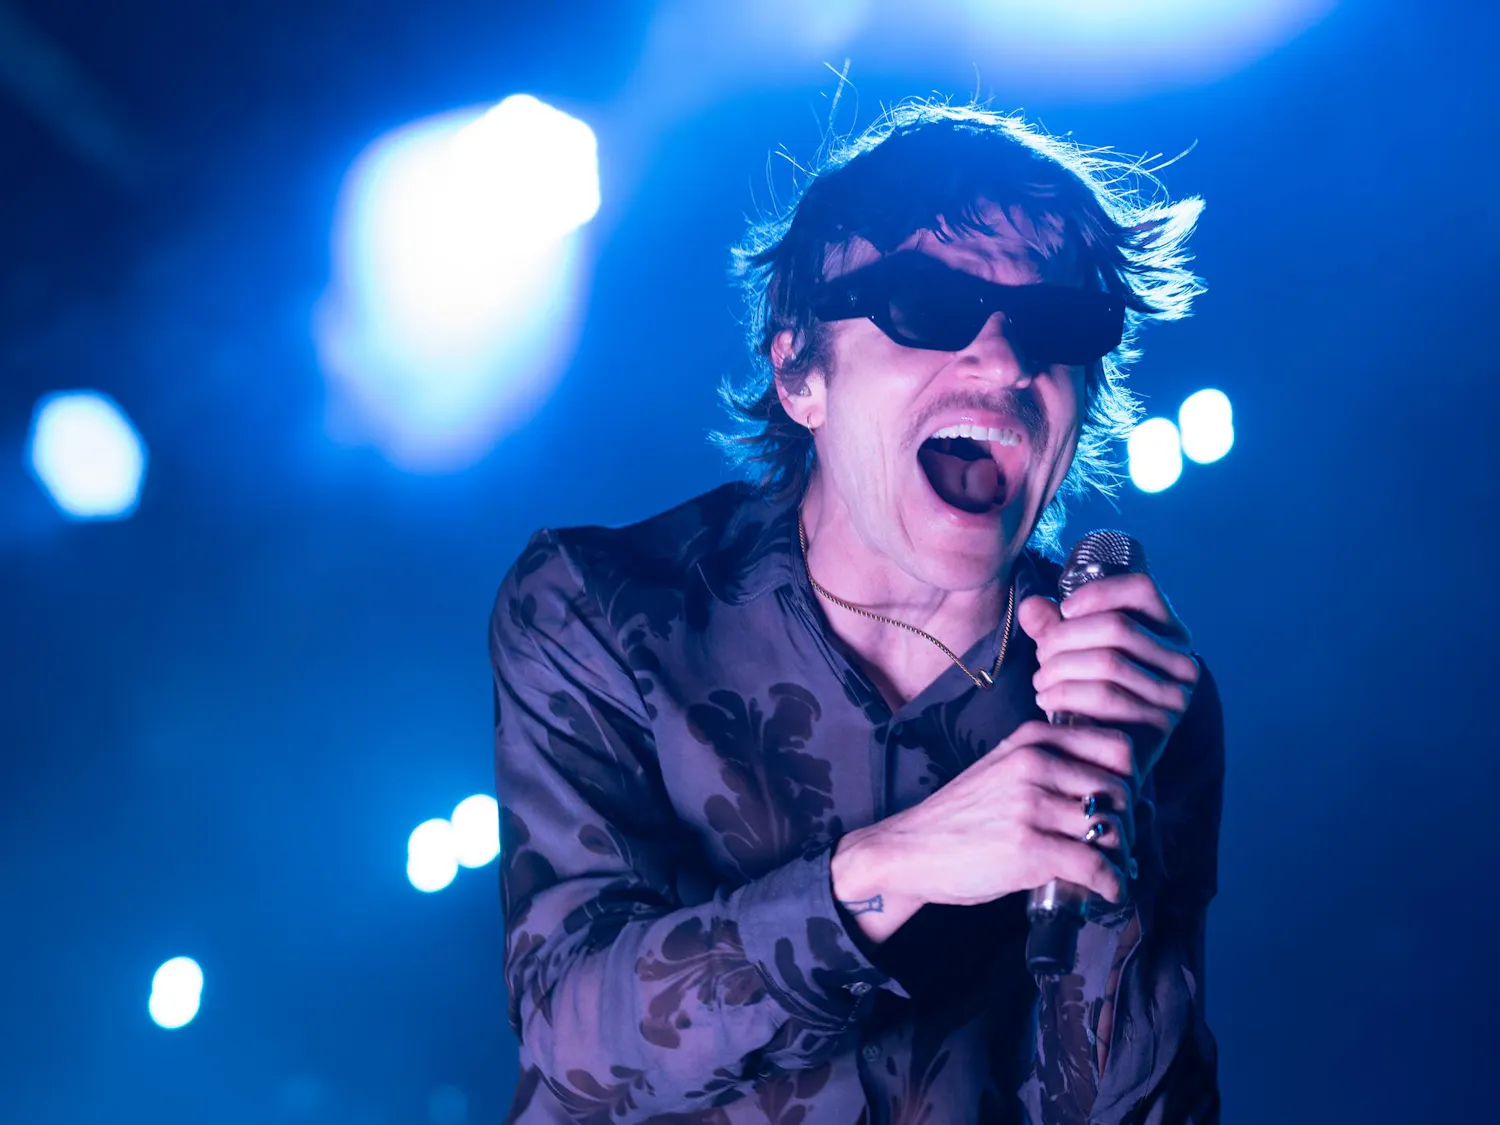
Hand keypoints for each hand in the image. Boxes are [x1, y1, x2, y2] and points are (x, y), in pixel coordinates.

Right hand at [833, 721, 1136, 938]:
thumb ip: (1050, 768)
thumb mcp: (1004, 769)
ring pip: (1113, 827)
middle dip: (1129, 823)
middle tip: (1119, 846)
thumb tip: (1115, 793)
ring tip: (1112, 870)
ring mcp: (1031, 805)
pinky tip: (1107, 890)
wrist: (909, 849)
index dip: (1131, 780)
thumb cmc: (962, 816)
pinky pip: (1096, 864)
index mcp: (1033, 739)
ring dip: (1121, 856)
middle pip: (1121, 790)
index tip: (1123, 806)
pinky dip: (1111, 883)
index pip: (1118, 747)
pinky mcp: (1029, 848)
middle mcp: (1035, 764)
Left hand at [1018, 573, 1199, 782]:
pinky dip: (1065, 693)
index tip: (1063, 609)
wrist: (1099, 757)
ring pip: (1108, 661)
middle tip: (1040, 656)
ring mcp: (1176, 693)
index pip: (1141, 589)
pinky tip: (1045, 699)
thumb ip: (1052, 627)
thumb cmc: (1087, 696)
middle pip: (1117, 626)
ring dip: (1059, 668)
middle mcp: (1181, 658)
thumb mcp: (1070, 652)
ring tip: (1040, 680)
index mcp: (1167, 630)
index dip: (1097, 593)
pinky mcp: (1159, 723)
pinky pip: (1105, 696)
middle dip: (1065, 637)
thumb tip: (1031, 606)